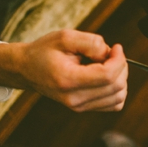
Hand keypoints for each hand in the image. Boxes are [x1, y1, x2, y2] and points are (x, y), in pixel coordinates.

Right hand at [0, 29, 127, 111]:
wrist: (26, 69)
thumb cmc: (44, 51)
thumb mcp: (65, 37)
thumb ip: (90, 42)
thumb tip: (110, 53)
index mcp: (68, 80)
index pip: (107, 76)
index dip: (119, 60)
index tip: (116, 47)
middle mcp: (74, 98)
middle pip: (116, 87)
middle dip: (121, 67)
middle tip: (111, 53)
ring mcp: (79, 107)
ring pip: (118, 98)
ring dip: (121, 78)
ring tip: (107, 64)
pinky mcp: (83, 109)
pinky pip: (113, 104)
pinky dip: (117, 90)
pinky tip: (106, 76)